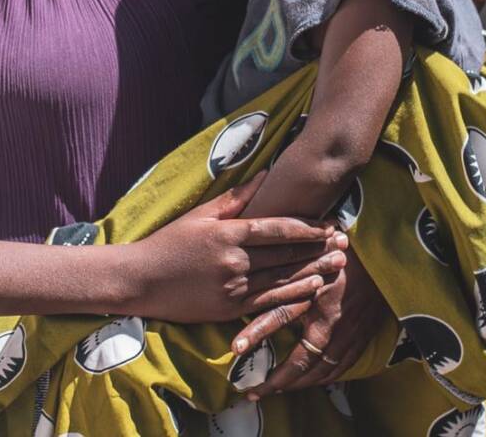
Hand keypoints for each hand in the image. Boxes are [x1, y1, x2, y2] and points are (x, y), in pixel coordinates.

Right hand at [128, 173, 347, 323]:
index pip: (276, 228)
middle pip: (285, 254)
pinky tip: (313, 289)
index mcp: (227, 234)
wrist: (142, 280)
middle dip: (317, 247)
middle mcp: (234, 261)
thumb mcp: (200, 214)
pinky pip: (270, 302)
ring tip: (337, 265)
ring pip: (283, 278)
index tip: (328, 223)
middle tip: (343, 241)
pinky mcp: (231, 309)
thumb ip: (236, 198)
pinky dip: (294, 295)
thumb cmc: (169, 242)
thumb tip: (266, 175)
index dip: (306, 226)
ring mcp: (234, 287)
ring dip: (313, 271)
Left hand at [231, 250, 389, 396]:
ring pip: (326, 373)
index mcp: (323, 320)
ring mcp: (353, 338)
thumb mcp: (308, 270)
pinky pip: (344, 366)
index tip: (252, 385)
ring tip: (281, 388)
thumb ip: (286, 291)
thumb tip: (253, 298)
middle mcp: (338, 335)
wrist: (381, 259)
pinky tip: (314, 378)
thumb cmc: (340, 258)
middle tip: (258, 392)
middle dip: (282, 386)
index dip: (276, 376)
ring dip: (302, 384)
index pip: (297, 360)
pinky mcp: (363, 337)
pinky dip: (326, 377)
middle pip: (309, 373)